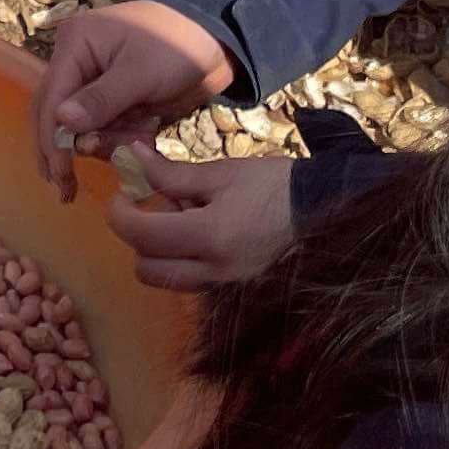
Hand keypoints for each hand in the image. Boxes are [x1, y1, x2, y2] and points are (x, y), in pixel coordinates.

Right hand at [32, 0, 235, 188]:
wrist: (215, 41)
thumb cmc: (177, 47)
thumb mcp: (141, 73)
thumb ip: (101, 100)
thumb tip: (62, 121)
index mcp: (76, 45)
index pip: (52, 98)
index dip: (53, 139)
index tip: (60, 175)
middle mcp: (76, 63)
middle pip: (56, 115)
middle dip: (69, 149)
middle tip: (67, 189)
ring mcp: (93, 82)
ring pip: (82, 127)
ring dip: (108, 141)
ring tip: (143, 134)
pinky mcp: (112, 99)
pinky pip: (104, 128)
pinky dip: (122, 138)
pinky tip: (147, 130)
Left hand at [106, 149, 297, 292]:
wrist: (328, 211)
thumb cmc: (276, 185)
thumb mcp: (223, 173)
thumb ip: (172, 173)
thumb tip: (131, 158)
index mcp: (210, 237)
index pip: (142, 236)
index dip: (120, 214)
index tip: (123, 193)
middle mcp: (215, 273)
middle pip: (147, 270)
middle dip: (139, 239)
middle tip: (154, 207)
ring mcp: (227, 287)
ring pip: (169, 281)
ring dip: (161, 253)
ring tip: (184, 218)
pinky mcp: (236, 289)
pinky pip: (193, 281)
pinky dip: (185, 260)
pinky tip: (204, 232)